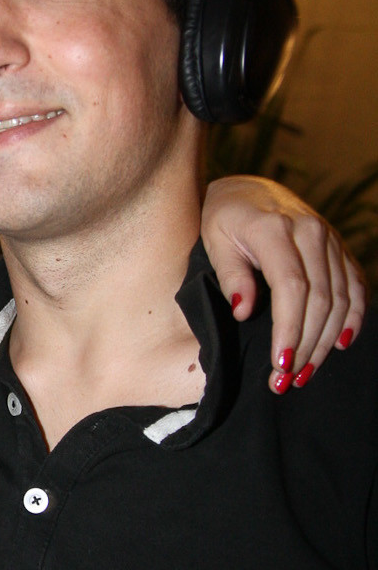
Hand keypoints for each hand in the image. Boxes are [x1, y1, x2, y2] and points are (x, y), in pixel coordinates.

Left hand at [200, 175, 367, 391]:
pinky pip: (356, 285)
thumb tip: (244, 311)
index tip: (280, 362)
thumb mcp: (214, 241)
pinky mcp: (339, 247)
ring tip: (305, 372)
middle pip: (320, 298)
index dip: (290, 328)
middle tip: (287, 379)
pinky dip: (353, 316)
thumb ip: (231, 276)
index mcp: (275, 229)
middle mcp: (310, 232)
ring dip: (326, 340)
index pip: (292, 287)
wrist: (246, 190)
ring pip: (340, 297)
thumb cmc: (223, 219)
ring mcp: (330, 238)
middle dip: (306, 344)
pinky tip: (341, 343)